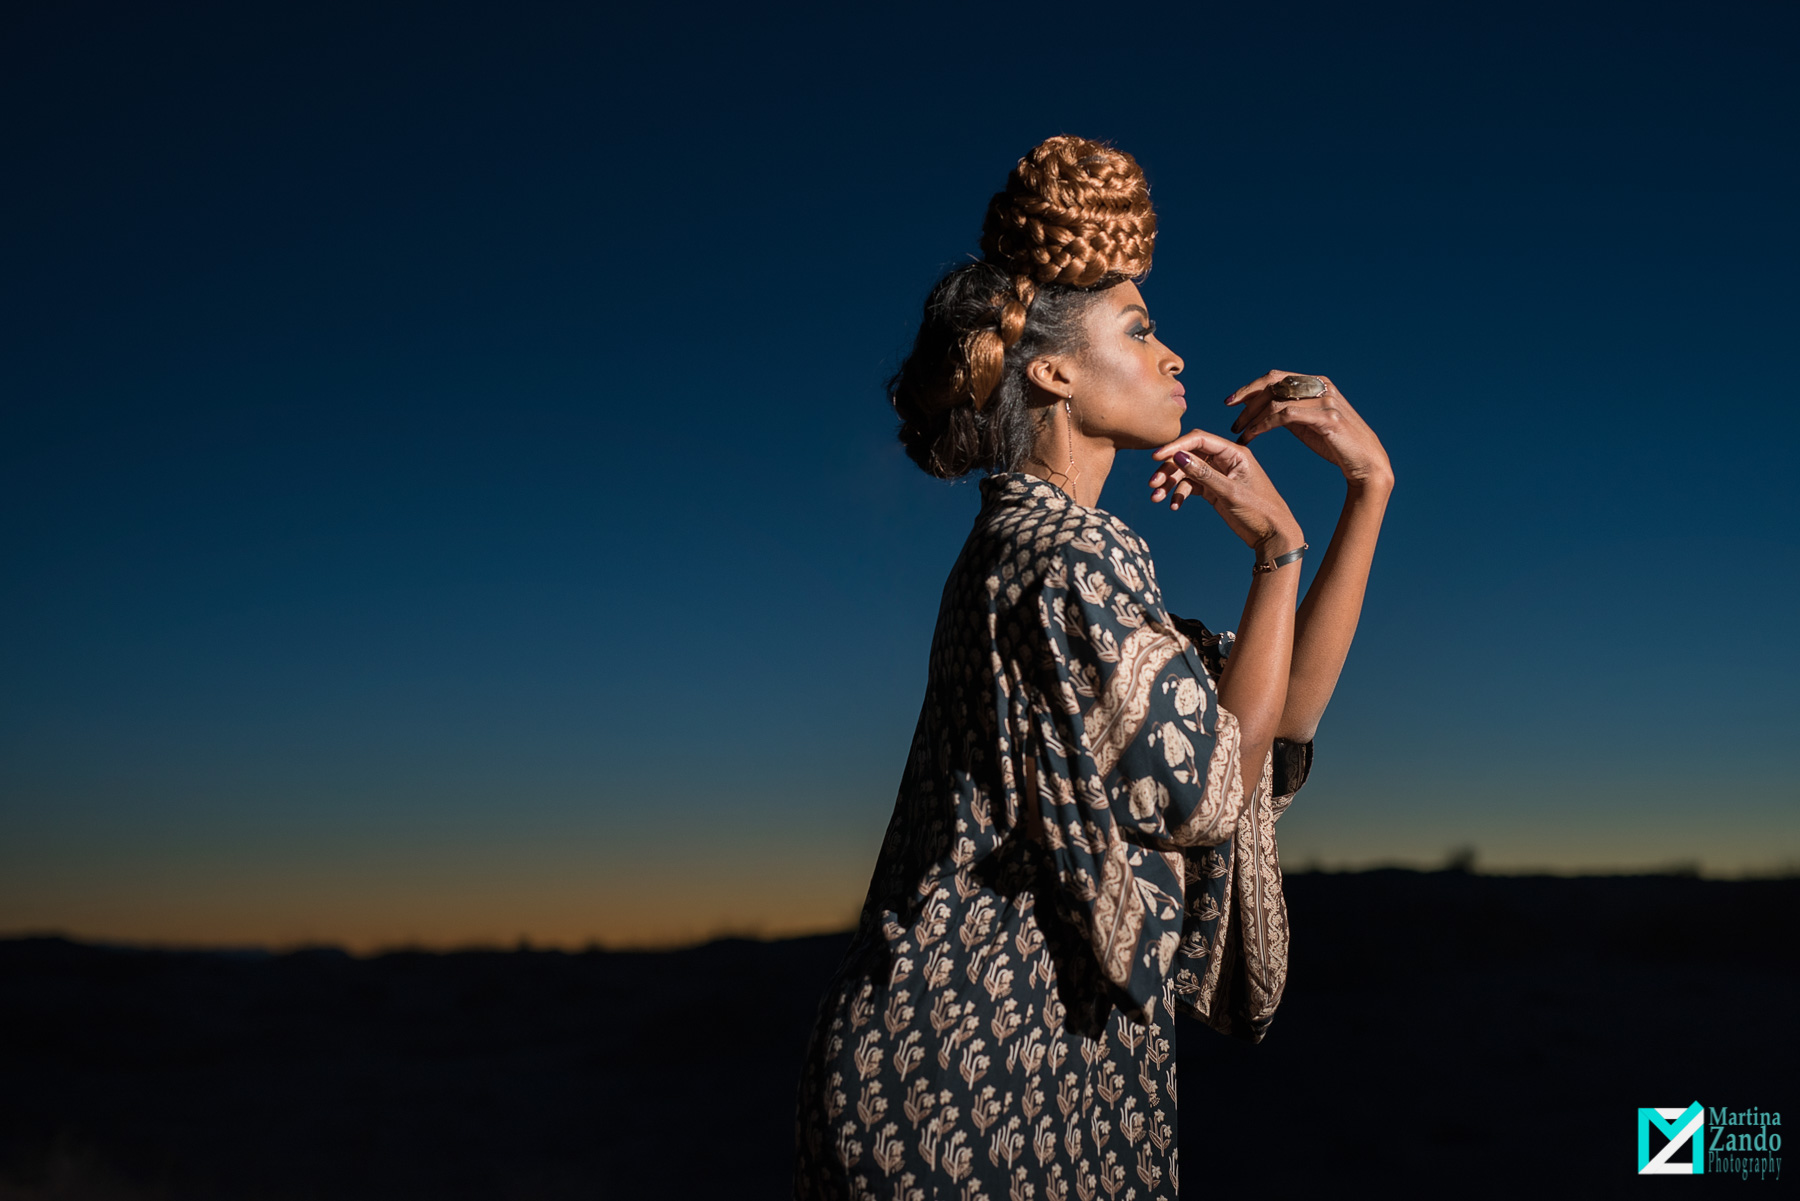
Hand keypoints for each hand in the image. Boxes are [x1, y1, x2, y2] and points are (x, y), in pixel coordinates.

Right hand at [1148, 429, 1302, 553]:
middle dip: (1169, 469)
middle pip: (1189, 456)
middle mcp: (1225, 460)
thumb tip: (1178, 456)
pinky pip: (1191, 486)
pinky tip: (1174, 505)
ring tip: (1157, 498)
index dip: (1176, 446)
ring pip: (1187, 472)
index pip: (1199, 440)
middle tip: (1153, 483)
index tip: (1156, 457)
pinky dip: (1181, 494)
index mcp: (1234, 453)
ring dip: (1171, 484)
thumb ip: (1203, 473)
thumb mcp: (1230, 492)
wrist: (1272, 535)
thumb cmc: (1259, 510)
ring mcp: (1218, 475)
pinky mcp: (1214, 490)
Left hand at [1227, 370, 1393, 487]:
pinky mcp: (1327, 418)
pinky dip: (1263, 425)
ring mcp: (1325, 400)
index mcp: (1316, 383)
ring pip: (1276, 399)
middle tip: (1232, 419)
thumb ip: (1289, 412)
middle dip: (1247, 400)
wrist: (1367, 463)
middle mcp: (1320, 386)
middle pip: (1273, 383)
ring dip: (1252, 416)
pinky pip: (1285, 416)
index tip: (1230, 402)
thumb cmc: (1336, 445)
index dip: (1250, 387)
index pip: (1276, 377)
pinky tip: (1252, 436)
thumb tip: (1262, 409)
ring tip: (1240, 432)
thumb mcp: (1308, 424)